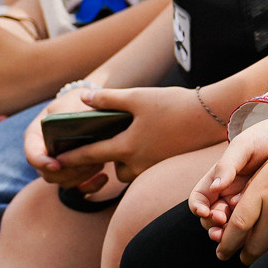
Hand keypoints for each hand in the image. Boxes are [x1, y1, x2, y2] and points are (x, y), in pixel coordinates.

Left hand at [28, 84, 226, 188]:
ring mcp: (154, 168)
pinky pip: (148, 169)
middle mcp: (138, 163)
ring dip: (127, 160)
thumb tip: (84, 98)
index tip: (55, 161)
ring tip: (132, 139)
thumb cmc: (174, 104)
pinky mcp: (168, 167)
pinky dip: (143, 158)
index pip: (91, 155)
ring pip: (132, 171)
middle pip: (114, 169)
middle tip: (106, 141)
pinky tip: (151, 141)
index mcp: (127, 146)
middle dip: (108, 160)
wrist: (211, 116)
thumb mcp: (138, 97)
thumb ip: (108, 100)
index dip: (71, 157)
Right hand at [189, 114, 267, 231]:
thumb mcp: (244, 146)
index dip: (197, 207)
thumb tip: (214, 188)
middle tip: (222, 223)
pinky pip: (251, 229)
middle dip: (212, 224)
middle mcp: (227, 195)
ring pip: (228, 228)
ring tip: (230, 237)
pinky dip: (246, 236)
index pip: (199, 198)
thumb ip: (227, 165)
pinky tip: (251, 236)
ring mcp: (244, 205)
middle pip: (210, 218)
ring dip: (225, 235)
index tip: (205, 211)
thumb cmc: (265, 138)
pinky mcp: (262, 212)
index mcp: (217, 179)